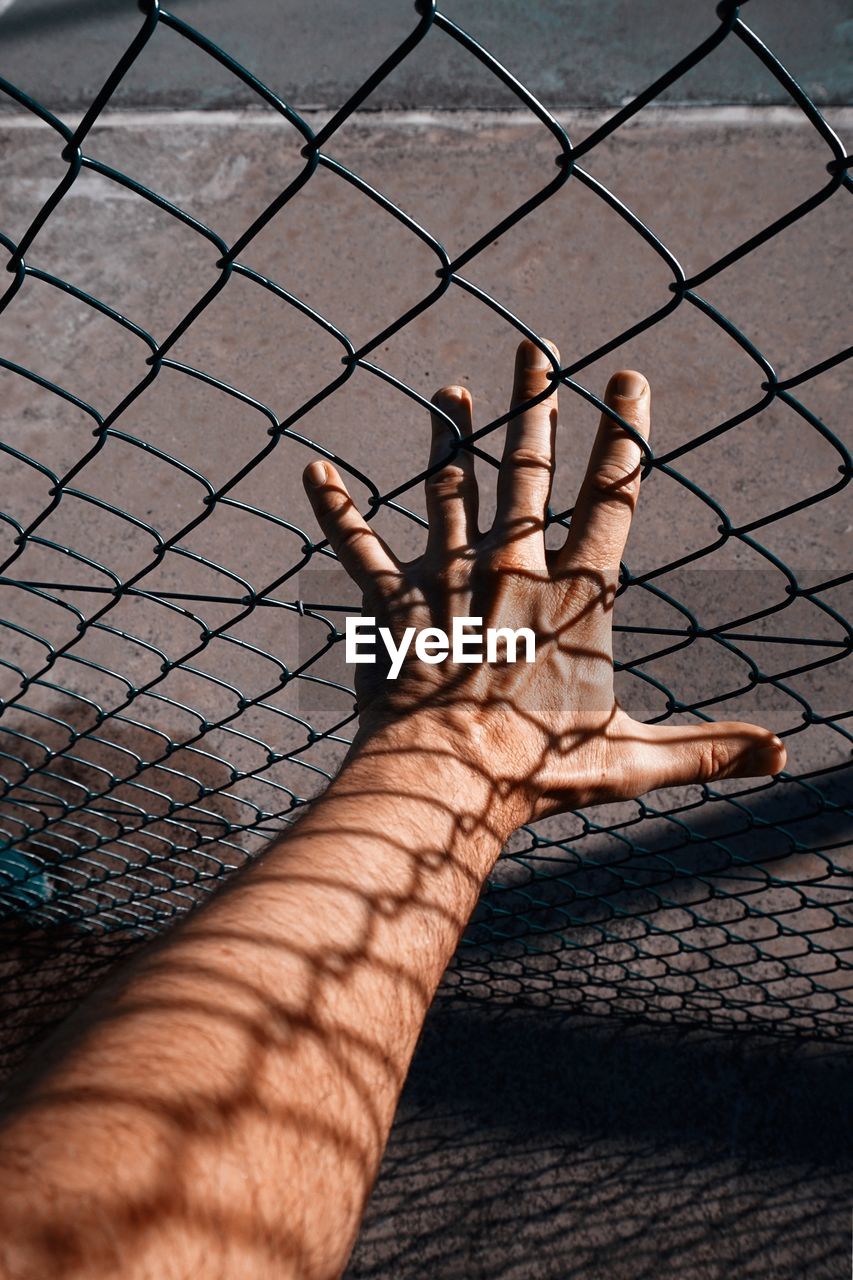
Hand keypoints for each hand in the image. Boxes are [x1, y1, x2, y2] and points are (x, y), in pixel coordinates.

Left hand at [303, 340, 785, 823]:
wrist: (451, 781)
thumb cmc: (543, 772)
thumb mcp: (634, 759)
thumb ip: (706, 749)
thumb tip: (781, 755)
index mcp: (575, 594)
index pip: (613, 498)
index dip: (624, 435)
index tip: (628, 379)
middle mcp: (512, 571)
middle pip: (526, 471)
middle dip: (533, 405)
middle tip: (534, 349)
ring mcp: (449, 582)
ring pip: (448, 492)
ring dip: (449, 439)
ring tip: (450, 394)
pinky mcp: (393, 607)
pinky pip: (359, 549)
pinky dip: (335, 510)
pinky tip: (313, 471)